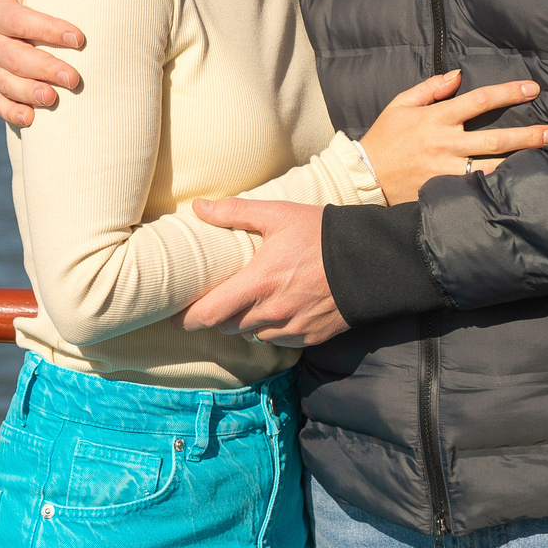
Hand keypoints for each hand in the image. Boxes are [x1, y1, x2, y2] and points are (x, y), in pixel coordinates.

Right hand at [0, 0, 85, 127]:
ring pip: (6, 83)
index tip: (79, 39)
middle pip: (16, 58)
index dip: (49, 30)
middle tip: (74, 78)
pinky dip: (11, 112)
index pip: (22, 22)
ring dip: (29, 93)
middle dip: (45, 68)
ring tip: (53, 98)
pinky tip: (32, 119)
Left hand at [180, 199, 347, 346]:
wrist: (369, 260)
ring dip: (247, 322)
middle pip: (228, 326)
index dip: (188, 319)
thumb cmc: (320, 234)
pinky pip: (280, 340)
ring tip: (252, 301)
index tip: (177, 316)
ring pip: (254, 334)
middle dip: (219, 315)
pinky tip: (279, 309)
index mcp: (258, 283)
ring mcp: (292, 328)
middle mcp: (272, 312)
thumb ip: (235, 212)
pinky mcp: (311, 337)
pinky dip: (273, 329)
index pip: (209, 314)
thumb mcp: (277, 215)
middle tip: (218, 299)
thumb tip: (198, 208)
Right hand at [362, 72, 547, 202]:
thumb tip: (458, 75)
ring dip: (521, 162)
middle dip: (528, 135)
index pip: (479, 100)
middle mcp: (446, 144)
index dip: (508, 93)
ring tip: (547, 158)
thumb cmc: (384, 138)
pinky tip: (521, 184)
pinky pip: (478, 189)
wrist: (364, 176)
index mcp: (437, 118)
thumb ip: (431, 88)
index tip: (532, 89)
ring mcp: (447, 170)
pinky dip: (499, 185)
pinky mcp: (444, 191)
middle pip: (495, 138)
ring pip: (492, 167)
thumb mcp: (400, 104)